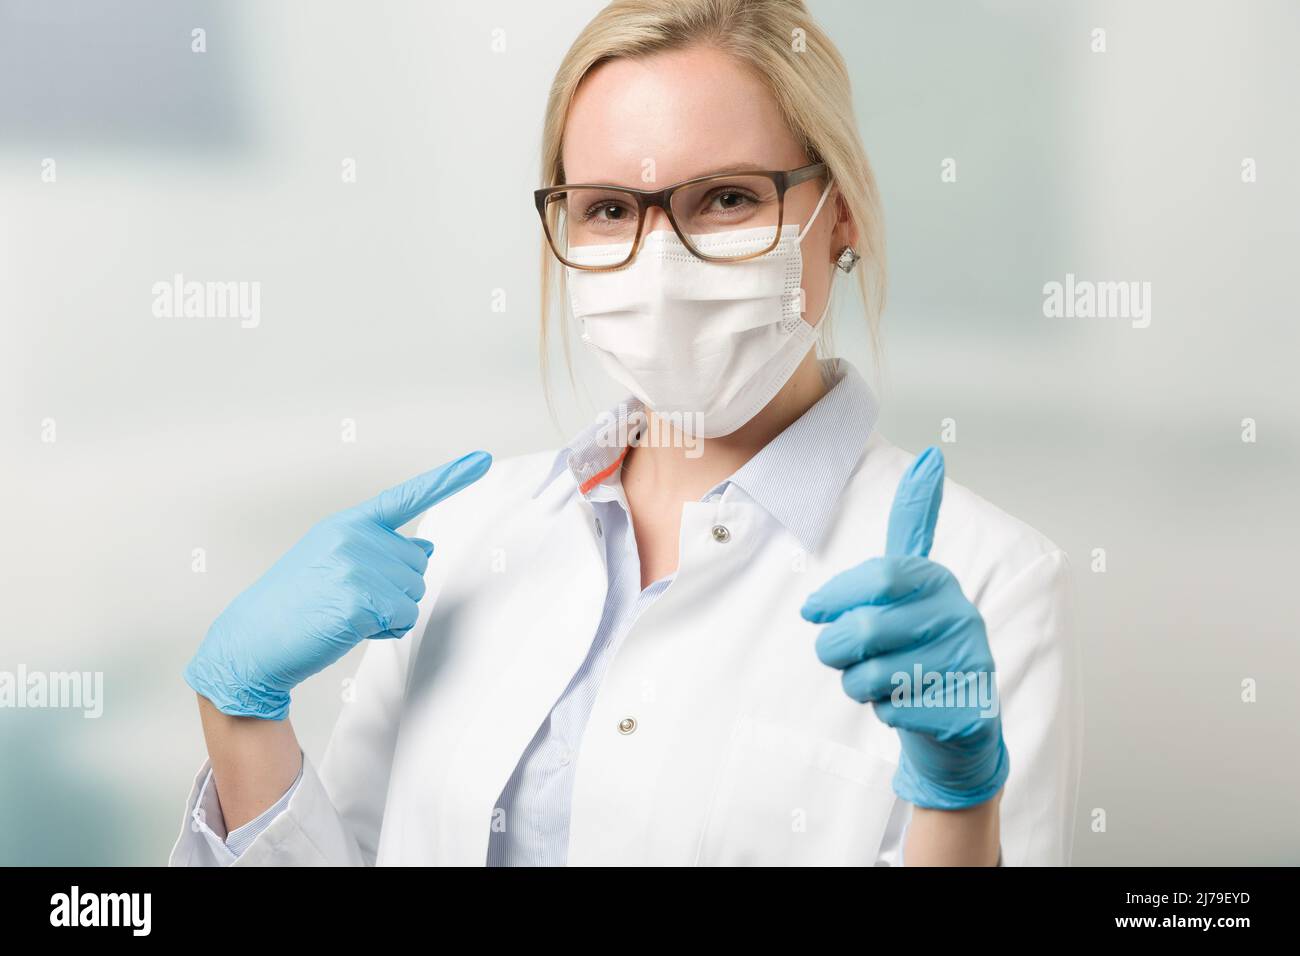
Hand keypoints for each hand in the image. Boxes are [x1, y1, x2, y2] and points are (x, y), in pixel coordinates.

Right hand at [184, 450, 491, 718]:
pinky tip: (349, 627)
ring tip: (345, 613)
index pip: (407, 496)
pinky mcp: (361, 599)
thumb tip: (425, 546)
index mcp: (348, 523)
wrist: (253, 642)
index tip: (483, 459)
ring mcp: (358, 566)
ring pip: (414, 593)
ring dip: (391, 612)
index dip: (450, 477)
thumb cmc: (296, 604)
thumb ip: (380, 550)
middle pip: (418, 563)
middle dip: (396, 588)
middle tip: (349, 600)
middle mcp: (355, 537)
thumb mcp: (334, 562)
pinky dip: (385, 630)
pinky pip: (403, 617)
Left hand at [801, 447, 1008, 809]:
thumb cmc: (918, 640)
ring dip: (856, 682)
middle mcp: (960, 615)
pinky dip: (883, 711)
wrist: (957, 714)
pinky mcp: (963, 709)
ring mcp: (965, 663)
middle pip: (863, 631)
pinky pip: (888, 711)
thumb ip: (913, 525)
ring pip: (868, 675)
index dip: (835, 597)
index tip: (811, 611)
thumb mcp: (911, 581)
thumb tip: (931, 455)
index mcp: (938, 579)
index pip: (879, 576)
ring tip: (878, 678)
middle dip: (833, 648)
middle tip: (836, 653)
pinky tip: (907, 702)